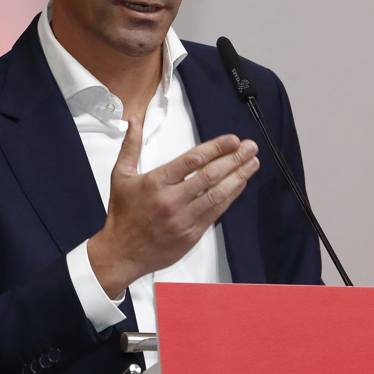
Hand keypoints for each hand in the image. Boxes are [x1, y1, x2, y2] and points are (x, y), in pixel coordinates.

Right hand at [88, 115, 258, 296]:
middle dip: (234, 159)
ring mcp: (183, 219)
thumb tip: (134, 120)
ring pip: (217, 194)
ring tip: (252, 164)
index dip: (216, 148)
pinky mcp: (192, 234)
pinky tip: (240, 184)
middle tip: (250, 147)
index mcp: (156, 182)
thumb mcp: (121, 176)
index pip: (192, 160)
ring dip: (238, 177)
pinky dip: (230, 197)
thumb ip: (131, 146)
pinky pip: (216, 212)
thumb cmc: (122, 215)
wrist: (121, 253)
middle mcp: (171, 200)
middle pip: (210, 175)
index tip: (232, 140)